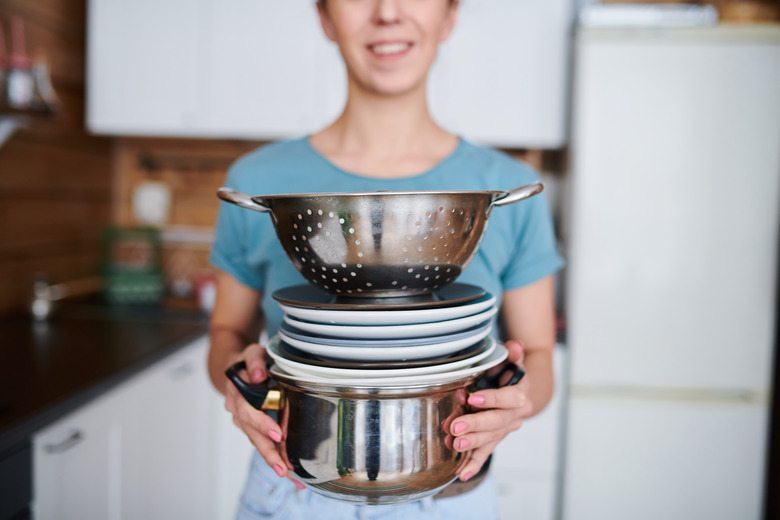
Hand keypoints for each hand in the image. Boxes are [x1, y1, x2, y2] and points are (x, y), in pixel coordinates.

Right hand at [223, 343, 304, 489]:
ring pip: (257, 441)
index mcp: (237, 392)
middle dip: (268, 452)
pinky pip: (262, 442)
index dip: (262, 423)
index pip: (248, 411)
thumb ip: (255, 362)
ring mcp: (243, 420)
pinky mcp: (252, 426)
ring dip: (272, 459)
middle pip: (252, 434)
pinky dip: (274, 456)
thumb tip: (259, 375)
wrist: (236, 367)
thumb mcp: (252, 353)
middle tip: (282, 468)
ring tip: (288, 475)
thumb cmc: (247, 360)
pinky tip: (288, 471)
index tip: (277, 434)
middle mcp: (237, 410)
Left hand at [445, 340, 532, 480]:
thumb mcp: (510, 361)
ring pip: (489, 439)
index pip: (508, 399)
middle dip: (475, 425)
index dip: (491, 399)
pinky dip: (474, 464)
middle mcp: (514, 416)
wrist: (517, 391)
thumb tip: (515, 345)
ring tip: (454, 444)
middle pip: (496, 422)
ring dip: (471, 443)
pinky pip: (485, 454)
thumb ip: (512, 355)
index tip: (471, 398)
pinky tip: (463, 473)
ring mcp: (504, 430)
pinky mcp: (494, 440)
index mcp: (519, 395)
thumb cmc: (508, 374)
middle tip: (455, 427)